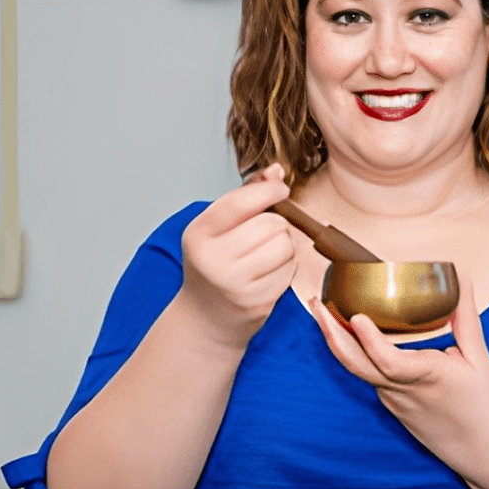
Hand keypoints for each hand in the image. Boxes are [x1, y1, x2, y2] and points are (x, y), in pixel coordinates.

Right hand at [179, 162, 296, 350]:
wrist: (205, 317)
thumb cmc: (214, 263)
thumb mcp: (217, 227)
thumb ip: (245, 196)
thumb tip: (276, 171)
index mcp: (199, 234)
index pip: (241, 203)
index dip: (269, 190)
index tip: (280, 189)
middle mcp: (214, 260)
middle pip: (271, 224)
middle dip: (277, 222)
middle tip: (265, 231)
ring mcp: (236, 285)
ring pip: (286, 246)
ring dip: (285, 244)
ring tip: (267, 251)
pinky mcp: (257, 302)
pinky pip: (290, 270)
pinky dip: (286, 265)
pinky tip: (269, 270)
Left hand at [309, 272, 488, 472]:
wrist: (482, 451)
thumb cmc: (483, 405)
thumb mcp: (478, 358)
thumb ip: (465, 316)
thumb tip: (462, 277)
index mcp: (426, 377)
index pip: (389, 361)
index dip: (370, 340)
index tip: (356, 317)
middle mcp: (402, 391)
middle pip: (356, 364)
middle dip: (331, 332)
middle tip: (315, 303)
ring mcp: (392, 400)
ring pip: (358, 369)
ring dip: (338, 340)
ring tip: (323, 310)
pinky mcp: (390, 404)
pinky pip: (368, 375)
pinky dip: (355, 352)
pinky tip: (349, 332)